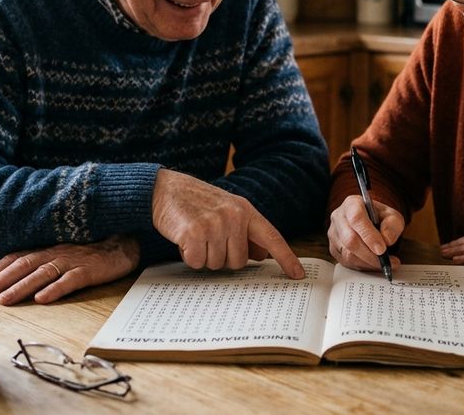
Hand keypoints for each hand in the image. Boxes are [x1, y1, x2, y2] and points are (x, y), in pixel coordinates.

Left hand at [0, 235, 138, 305]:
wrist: (124, 244)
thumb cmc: (88, 254)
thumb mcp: (59, 256)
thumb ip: (37, 265)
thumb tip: (9, 283)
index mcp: (45, 250)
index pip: (13, 259)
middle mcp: (54, 252)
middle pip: (22, 265)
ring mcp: (72, 260)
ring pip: (42, 272)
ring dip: (22, 286)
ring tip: (5, 300)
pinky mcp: (90, 269)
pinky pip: (71, 279)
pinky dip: (56, 288)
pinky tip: (44, 298)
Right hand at [150, 168, 303, 278]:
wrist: (165, 189)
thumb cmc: (196, 202)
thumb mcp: (227, 210)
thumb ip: (245, 231)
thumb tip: (263, 255)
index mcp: (245, 211)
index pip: (272, 238)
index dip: (286, 258)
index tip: (298, 275)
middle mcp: (234, 216)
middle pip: (239, 262)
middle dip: (223, 257)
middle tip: (209, 239)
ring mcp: (215, 224)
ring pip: (217, 264)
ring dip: (204, 256)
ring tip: (196, 236)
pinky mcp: (194, 232)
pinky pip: (198, 262)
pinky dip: (189, 256)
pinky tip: (184, 239)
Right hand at [327, 194, 403, 272]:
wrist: (371, 222)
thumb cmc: (380, 218)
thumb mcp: (392, 216)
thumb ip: (393, 225)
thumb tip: (386, 240)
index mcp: (352, 204)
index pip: (357, 218)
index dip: (369, 235)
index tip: (382, 249)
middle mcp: (339, 217)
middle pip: (350, 239)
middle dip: (370, 254)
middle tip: (387, 261)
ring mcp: (333, 234)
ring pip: (347, 254)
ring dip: (368, 263)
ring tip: (385, 263)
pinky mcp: (333, 249)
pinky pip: (346, 262)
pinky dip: (363, 266)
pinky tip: (374, 264)